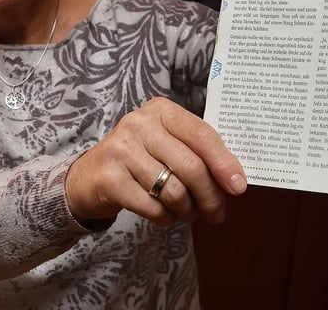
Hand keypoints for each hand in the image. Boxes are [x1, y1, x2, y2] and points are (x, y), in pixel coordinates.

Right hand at [65, 97, 246, 226]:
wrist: (89, 176)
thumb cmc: (140, 159)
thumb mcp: (167, 143)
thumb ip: (197, 152)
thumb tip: (234, 179)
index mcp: (161, 110)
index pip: (201, 135)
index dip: (224, 163)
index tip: (239, 187)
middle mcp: (139, 124)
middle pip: (191, 166)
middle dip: (210, 196)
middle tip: (217, 213)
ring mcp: (121, 150)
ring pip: (174, 190)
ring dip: (188, 210)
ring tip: (188, 213)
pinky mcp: (110, 178)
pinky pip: (153, 207)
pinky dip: (166, 218)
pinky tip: (166, 215)